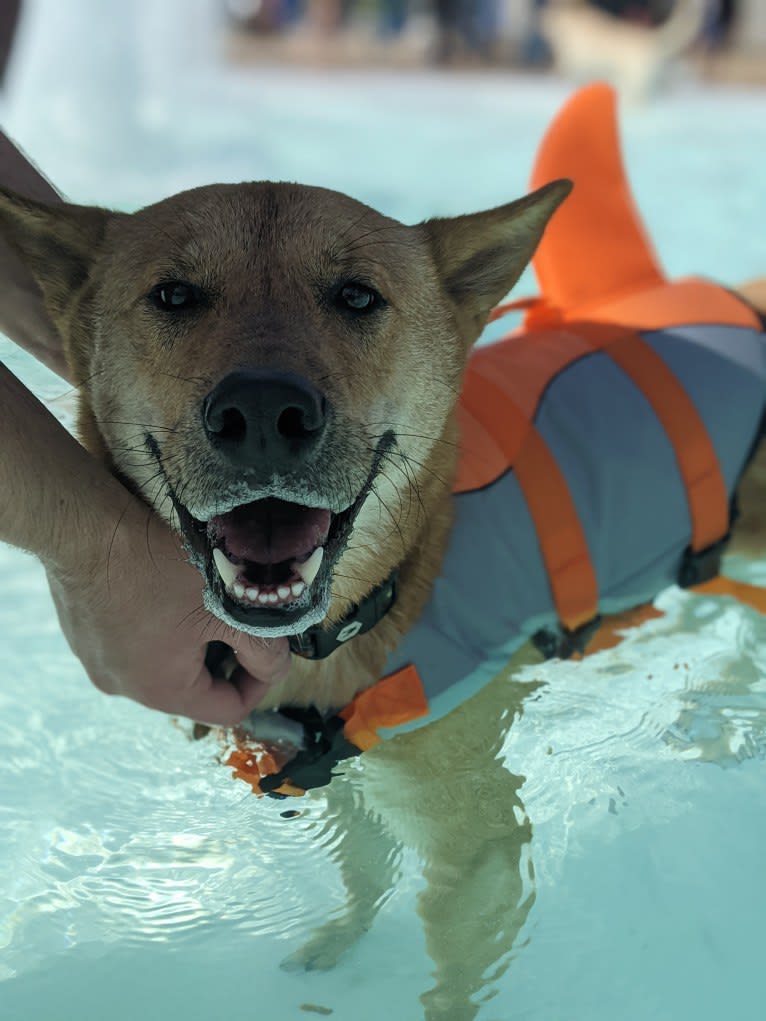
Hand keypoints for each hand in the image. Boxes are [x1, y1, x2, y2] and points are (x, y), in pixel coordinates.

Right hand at [46, 500, 290, 724]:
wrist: (86, 526)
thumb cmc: (157, 567)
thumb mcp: (229, 609)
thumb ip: (264, 648)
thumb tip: (275, 667)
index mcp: (161, 691)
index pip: (227, 710)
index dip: (259, 681)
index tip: (272, 647)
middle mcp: (122, 686)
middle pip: (194, 687)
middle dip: (224, 655)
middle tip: (240, 615)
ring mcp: (96, 659)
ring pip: (162, 661)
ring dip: (189, 637)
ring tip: (201, 597)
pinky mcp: (81, 631)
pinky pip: (131, 639)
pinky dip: (155, 623)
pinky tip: (161, 586)